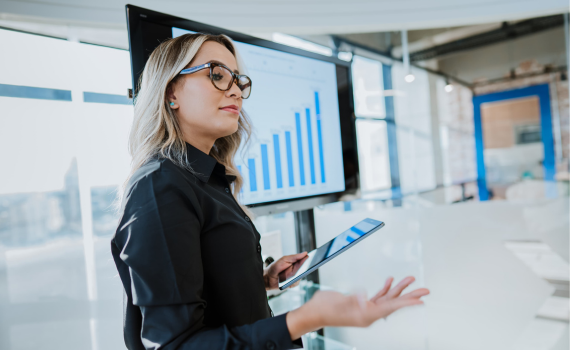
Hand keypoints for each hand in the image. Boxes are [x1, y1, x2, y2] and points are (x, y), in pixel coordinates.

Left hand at [263, 252, 308, 290]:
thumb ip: (294, 257)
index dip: (311, 259)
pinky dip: (294, 281)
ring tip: (297, 273)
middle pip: (306, 268)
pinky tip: (289, 280)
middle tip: (310, 265)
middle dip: (308, 267)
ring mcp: (296, 277)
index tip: (316, 257)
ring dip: (299, 275)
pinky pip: (296, 282)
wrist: (268, 278)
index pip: (305, 260)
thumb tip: (305, 253)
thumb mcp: (284, 259)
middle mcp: (297, 269)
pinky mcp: (293, 283)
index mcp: (296, 262)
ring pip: (302, 276)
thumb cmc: (276, 267)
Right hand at [286, 276, 428, 338]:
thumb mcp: (338, 302)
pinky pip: (378, 296)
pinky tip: (390, 280)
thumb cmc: (323, 309)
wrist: (313, 312)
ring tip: (411, 279)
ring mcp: (365, 309)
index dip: (406, 303)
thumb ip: (352, 299)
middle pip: (394, 303)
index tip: (421, 300)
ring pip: (387, 298)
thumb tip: (365, 297)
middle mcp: (368, 313)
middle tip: (426, 290)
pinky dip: (385, 288)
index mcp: (365, 315)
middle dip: (410, 295)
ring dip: (398, 288)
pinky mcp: (360, 304)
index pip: (391, 307)